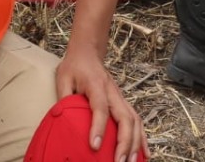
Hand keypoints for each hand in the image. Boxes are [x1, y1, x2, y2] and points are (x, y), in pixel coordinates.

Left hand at [55, 44, 147, 161]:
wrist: (88, 53)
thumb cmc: (74, 66)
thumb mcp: (63, 78)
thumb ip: (63, 98)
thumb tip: (60, 120)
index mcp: (97, 85)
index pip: (100, 108)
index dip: (98, 127)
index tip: (94, 146)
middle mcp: (113, 92)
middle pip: (125, 118)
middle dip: (124, 142)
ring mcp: (121, 98)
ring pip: (135, 121)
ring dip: (135, 143)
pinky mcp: (124, 103)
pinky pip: (137, 121)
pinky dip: (142, 138)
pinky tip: (144, 155)